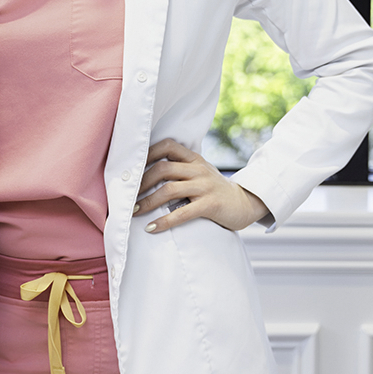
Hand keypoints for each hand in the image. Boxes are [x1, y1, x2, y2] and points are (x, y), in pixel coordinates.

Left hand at [132, 138, 269, 233]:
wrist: (245, 204)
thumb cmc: (214, 190)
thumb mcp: (199, 173)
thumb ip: (180, 169)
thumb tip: (145, 172)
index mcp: (194, 159)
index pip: (167, 146)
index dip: (147, 154)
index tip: (131, 168)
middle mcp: (199, 169)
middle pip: (163, 169)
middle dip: (140, 183)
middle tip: (127, 196)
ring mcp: (205, 186)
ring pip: (169, 190)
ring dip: (147, 202)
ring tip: (134, 212)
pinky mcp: (211, 205)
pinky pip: (182, 213)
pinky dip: (164, 221)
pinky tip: (152, 228)